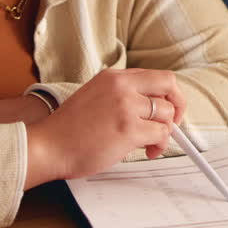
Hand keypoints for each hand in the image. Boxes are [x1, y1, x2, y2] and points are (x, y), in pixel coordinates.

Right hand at [23, 68, 185, 188]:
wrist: (48, 146)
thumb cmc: (68, 130)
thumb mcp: (96, 97)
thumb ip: (123, 96)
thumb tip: (154, 108)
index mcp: (113, 76)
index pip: (156, 76)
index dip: (168, 94)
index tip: (169, 108)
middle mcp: (121, 86)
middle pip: (169, 86)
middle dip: (178, 106)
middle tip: (173, 124)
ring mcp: (126, 106)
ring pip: (167, 114)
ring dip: (165, 132)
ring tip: (151, 144)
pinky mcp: (128, 129)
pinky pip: (161, 134)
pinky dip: (160, 144)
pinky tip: (148, 150)